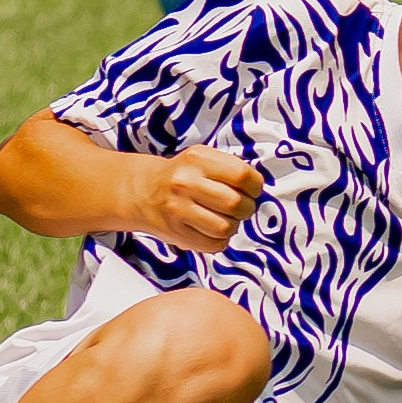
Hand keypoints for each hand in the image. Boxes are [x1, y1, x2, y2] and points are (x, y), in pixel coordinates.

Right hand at [126, 145, 264, 251]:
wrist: (143, 191)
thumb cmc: (183, 175)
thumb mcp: (202, 158)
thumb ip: (230, 168)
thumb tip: (258, 188)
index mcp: (197, 159)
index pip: (242, 175)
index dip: (254, 186)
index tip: (252, 189)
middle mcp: (186, 182)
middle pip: (236, 204)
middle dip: (246, 208)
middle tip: (240, 207)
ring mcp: (179, 209)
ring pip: (226, 227)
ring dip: (232, 226)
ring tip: (225, 218)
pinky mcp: (176, 232)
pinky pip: (214, 244)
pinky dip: (220, 240)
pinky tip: (212, 229)